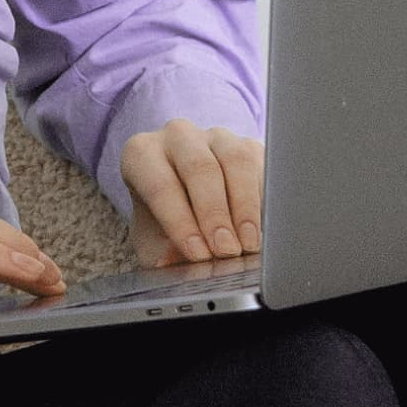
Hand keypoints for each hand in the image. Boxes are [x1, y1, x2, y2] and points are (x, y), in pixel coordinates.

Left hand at [121, 118, 264, 270]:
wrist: (187, 216)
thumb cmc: (164, 228)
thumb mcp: (154, 246)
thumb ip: (162, 256)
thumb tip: (176, 269)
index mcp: (141, 154)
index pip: (159, 184)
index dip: (179, 220)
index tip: (198, 254)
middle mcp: (177, 137)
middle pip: (199, 167)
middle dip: (214, 213)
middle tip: (226, 251)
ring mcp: (215, 137)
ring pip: (235, 160)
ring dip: (245, 207)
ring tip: (248, 245)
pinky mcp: (248, 145)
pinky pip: (262, 166)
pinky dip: (264, 201)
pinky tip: (263, 229)